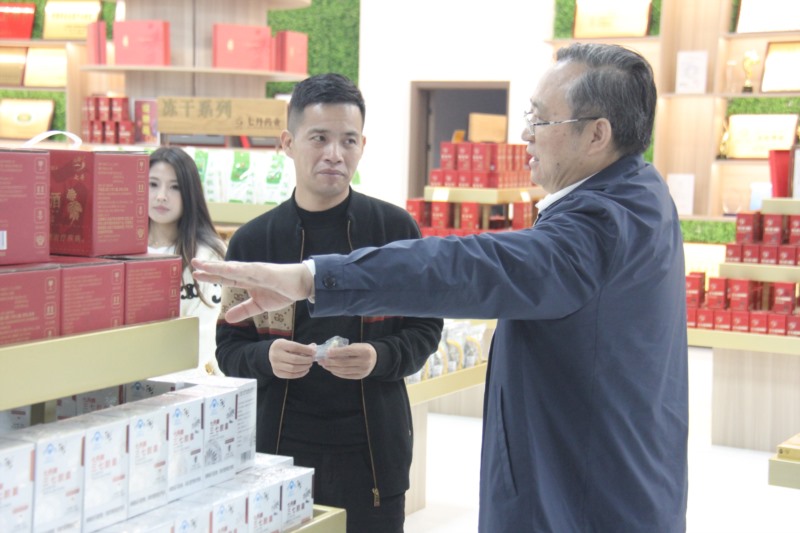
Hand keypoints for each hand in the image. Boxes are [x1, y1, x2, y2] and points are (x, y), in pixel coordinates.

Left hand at [192, 259, 313, 322]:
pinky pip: (251, 270)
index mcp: (247, 281)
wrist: (302, 285)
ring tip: (205, 264)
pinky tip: (229, 268)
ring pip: (235, 268)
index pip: (226, 278)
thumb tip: (227, 318)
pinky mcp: (267, 272)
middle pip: (226, 270)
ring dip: (220, 266)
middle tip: (193, 262)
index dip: (212, 276)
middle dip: (211, 267)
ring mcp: (257, 271)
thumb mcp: (259, 305)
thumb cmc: (282, 291)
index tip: (196, 273)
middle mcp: (249, 273)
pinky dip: (240, 269)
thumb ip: (243, 310)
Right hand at [269, 339, 314, 378]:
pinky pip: (291, 375)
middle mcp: (276, 355)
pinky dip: (300, 373)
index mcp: (279, 345)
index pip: (295, 347)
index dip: (306, 350)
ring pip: (293, 369)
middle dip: (306, 360)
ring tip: (309, 364)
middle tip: (312, 359)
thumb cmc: (283, 348)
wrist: (269, 354)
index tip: (314, 351)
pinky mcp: (277, 373)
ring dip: (304, 367)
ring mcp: (275, 365)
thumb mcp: (289, 343)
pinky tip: (305, 370)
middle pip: (294, 359)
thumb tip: (313, 348)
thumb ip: (301, 346)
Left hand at [318, 342, 376, 379]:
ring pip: (344, 370)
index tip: (327, 352)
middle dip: (331, 362)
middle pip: (344, 363)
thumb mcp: (358, 345)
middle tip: (322, 360)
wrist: (376, 359)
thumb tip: (330, 352)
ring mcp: (362, 370)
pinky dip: (337, 373)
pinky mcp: (360, 376)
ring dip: (332, 368)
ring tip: (324, 365)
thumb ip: (346, 349)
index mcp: (364, 351)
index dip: (336, 352)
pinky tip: (331, 370)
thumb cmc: (363, 350)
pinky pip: (346, 375)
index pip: (348, 351)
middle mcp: (364, 361)